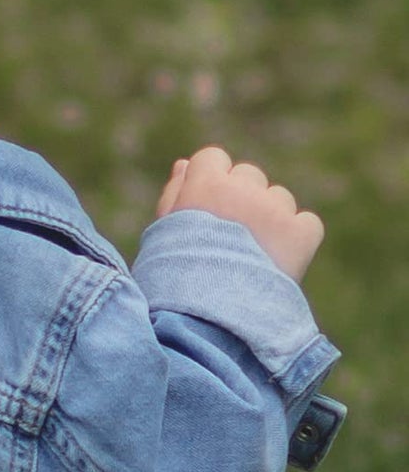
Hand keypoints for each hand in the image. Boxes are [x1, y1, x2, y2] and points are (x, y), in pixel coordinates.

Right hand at [155, 146, 325, 282]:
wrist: (210, 314)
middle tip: (230, 235)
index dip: (210, 181)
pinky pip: (307, 223)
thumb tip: (185, 163)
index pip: (213, 158)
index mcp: (205, 183)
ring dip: (270, 217)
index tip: (207, 207)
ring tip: (253, 253)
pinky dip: (297, 237)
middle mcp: (243, 188)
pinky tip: (278, 259)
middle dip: (242, 197)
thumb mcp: (165, 229)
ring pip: (279, 198)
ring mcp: (276, 209)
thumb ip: (174, 192)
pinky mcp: (302, 233)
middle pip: (249, 175)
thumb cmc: (177, 271)